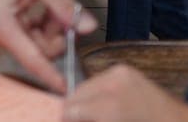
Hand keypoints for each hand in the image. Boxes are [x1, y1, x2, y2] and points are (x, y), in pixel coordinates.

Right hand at [0, 0, 95, 90]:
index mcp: (2, 25)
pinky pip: (40, 36)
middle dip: (59, 32)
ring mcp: (6, 33)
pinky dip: (50, 22)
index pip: (32, 58)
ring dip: (56, 25)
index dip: (51, 75)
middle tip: (66, 8)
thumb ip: (65, 5)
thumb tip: (86, 27)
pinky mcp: (12, 30)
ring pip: (44, 43)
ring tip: (56, 1)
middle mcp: (1, 34)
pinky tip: (49, 5)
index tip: (67, 89)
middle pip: (42, 50)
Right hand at [63, 64, 187, 120]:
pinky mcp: (125, 71)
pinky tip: (104, 105)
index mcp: (111, 106)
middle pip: (76, 94)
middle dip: (74, 109)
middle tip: (75, 118)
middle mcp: (113, 83)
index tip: (62, 120)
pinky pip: (99, 81)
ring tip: (91, 114)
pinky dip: (97, 93)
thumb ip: (90, 120)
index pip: (71, 108)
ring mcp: (119, 74)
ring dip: (84, 101)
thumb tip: (69, 117)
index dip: (65, 117)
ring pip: (85, 85)